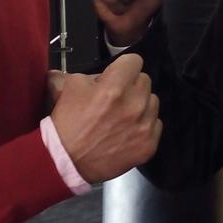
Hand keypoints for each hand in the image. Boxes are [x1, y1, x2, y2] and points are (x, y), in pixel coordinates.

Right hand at [49, 53, 161, 182]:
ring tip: (122, 116)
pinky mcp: (149, 144)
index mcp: (114, 87)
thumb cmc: (68, 122)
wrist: (66, 161)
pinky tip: (127, 132)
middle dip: (130, 86)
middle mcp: (134, 104)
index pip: (134, 61)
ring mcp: (144, 126)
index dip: (123, 68)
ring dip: (140, 105)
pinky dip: (144, 126)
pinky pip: (156, 124)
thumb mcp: (72, 85)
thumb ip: (93, 73)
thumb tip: (105, 74)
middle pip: (145, 80)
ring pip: (152, 102)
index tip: (116, 76)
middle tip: (116, 98)